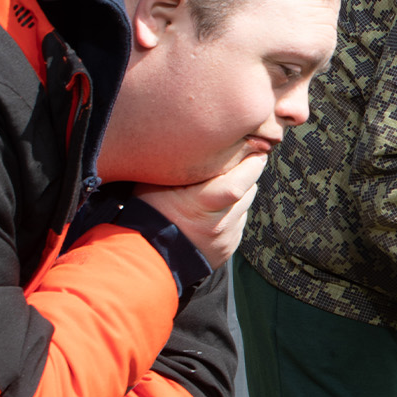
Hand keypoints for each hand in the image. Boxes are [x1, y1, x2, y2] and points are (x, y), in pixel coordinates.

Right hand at [133, 153, 267, 267]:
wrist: (144, 256)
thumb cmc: (148, 212)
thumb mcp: (159, 182)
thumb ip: (186, 164)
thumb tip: (209, 140)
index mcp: (206, 201)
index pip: (245, 177)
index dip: (251, 162)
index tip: (251, 149)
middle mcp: (221, 221)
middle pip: (249, 188)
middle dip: (246, 174)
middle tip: (234, 164)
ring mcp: (227, 237)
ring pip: (245, 205)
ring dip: (239, 193)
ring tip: (216, 188)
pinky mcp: (229, 247)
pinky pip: (238, 221)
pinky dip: (231, 212)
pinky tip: (210, 210)